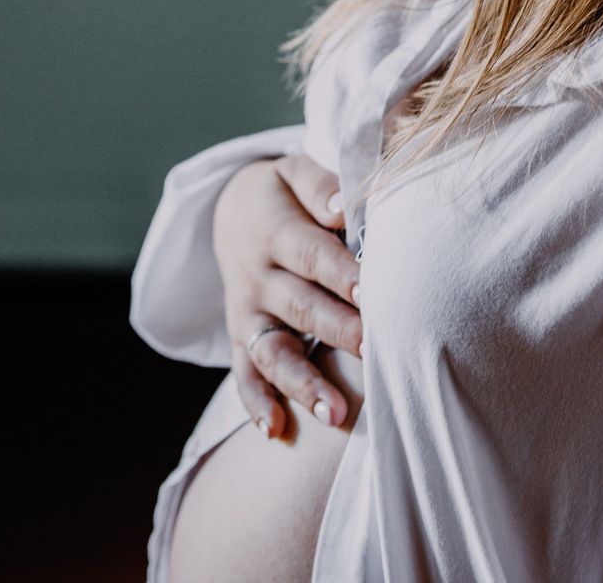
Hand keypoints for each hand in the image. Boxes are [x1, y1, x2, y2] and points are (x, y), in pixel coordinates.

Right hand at [212, 153, 361, 437]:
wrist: (230, 211)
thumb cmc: (282, 193)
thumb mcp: (293, 172)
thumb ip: (320, 186)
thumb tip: (343, 208)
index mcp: (274, 229)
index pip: (312, 254)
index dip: (341, 273)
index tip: (372, 291)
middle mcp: (258, 276)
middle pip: (299, 306)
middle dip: (337, 329)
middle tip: (372, 349)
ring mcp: (247, 311)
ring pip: (272, 351)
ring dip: (301, 384)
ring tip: (334, 415)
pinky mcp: (240, 337)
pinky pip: (243, 373)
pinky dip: (255, 402)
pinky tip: (275, 430)